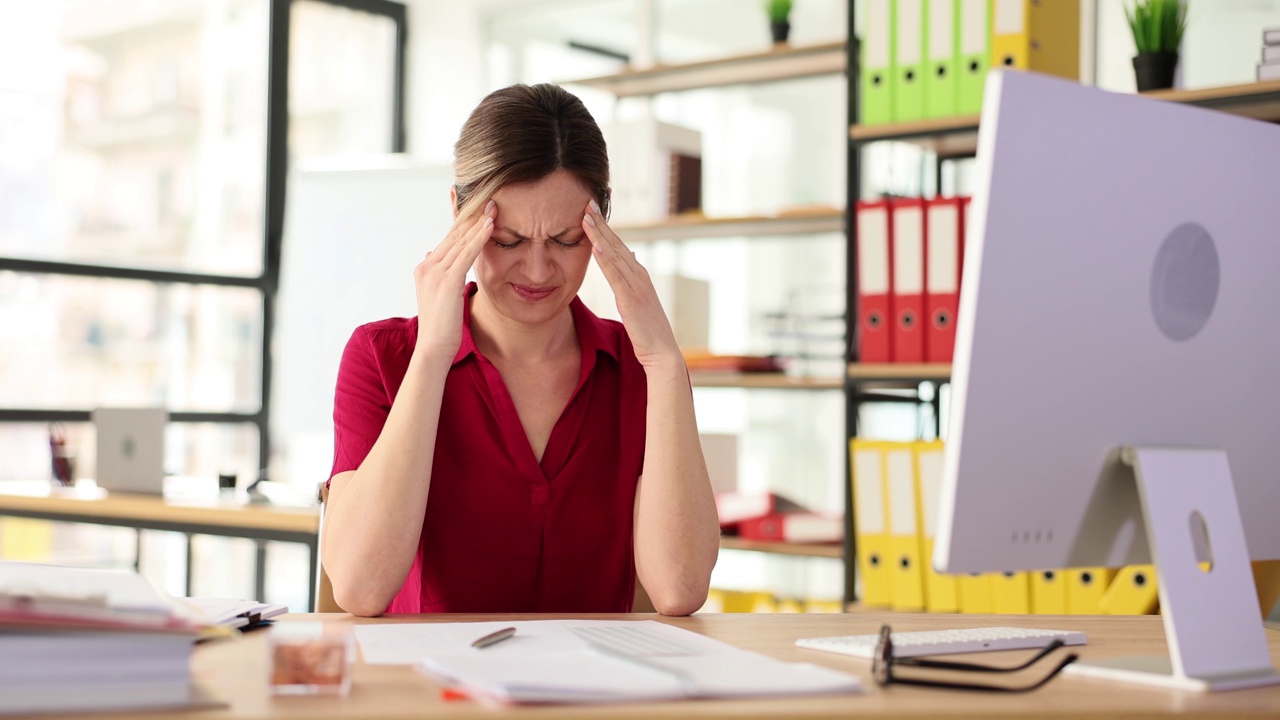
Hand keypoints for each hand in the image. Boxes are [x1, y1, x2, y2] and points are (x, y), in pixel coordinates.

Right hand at [413, 200, 495, 358]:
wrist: (433, 348)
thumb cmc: (441, 327)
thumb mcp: (437, 296)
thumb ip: (436, 274)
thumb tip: (430, 255)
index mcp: (425, 268)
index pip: (448, 240)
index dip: (464, 223)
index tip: (478, 208)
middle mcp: (427, 266)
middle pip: (454, 235)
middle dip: (473, 217)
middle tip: (490, 200)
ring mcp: (435, 272)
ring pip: (460, 241)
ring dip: (479, 222)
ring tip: (494, 207)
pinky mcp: (446, 280)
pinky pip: (466, 253)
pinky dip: (479, 238)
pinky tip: (490, 226)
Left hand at [581, 200, 682, 369]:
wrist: (662, 352)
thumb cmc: (648, 330)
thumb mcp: (638, 299)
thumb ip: (631, 276)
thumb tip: (628, 254)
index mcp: (638, 275)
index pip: (618, 245)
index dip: (604, 227)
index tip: (591, 210)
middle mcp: (639, 275)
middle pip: (616, 243)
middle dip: (601, 222)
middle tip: (587, 201)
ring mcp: (636, 286)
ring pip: (614, 254)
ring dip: (599, 234)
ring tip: (586, 216)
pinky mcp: (631, 299)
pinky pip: (615, 276)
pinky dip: (605, 259)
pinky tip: (595, 246)